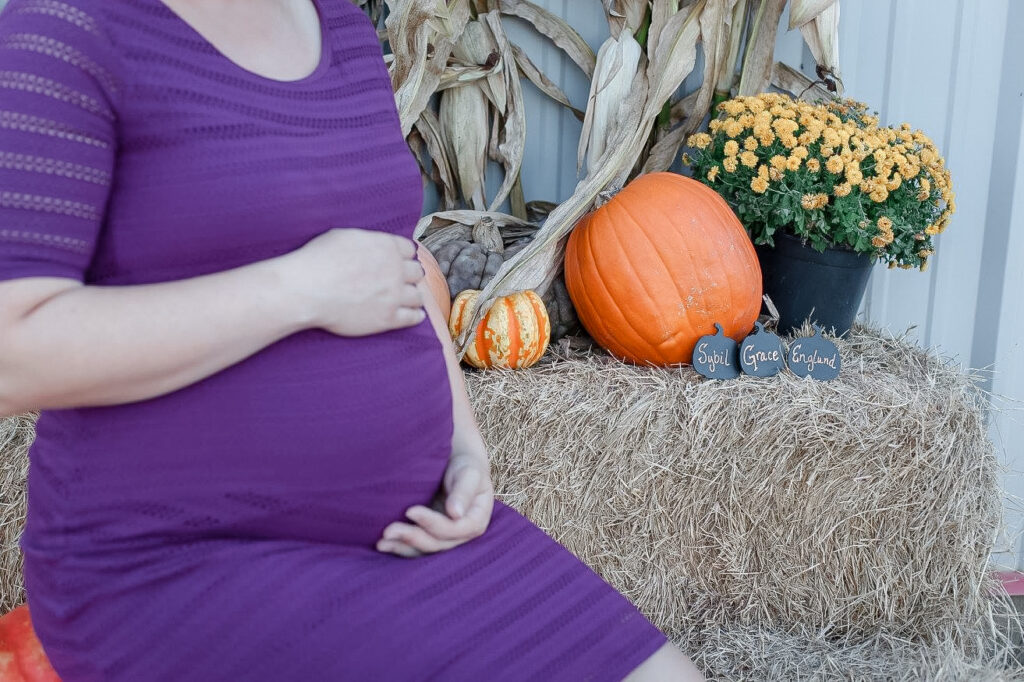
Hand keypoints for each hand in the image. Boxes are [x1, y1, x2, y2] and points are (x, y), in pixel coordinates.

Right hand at [277, 228, 426, 335]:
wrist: (306, 290)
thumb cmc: (318, 260)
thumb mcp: (345, 236)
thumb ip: (369, 241)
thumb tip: (375, 245)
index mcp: (386, 247)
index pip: (409, 250)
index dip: (403, 257)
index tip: (399, 262)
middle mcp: (396, 270)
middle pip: (417, 272)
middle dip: (409, 275)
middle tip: (401, 281)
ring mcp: (394, 295)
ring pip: (418, 296)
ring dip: (413, 296)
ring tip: (407, 299)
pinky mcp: (388, 318)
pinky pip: (413, 317)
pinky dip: (415, 315)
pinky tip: (414, 315)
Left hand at [376, 451, 494, 557]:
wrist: (456, 464)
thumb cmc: (465, 466)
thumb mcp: (470, 473)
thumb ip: (464, 491)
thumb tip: (456, 513)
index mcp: (476, 520)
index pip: (455, 528)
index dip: (432, 523)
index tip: (410, 510)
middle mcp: (462, 534)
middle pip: (438, 543)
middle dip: (413, 537)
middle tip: (389, 530)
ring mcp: (446, 538)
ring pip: (425, 549)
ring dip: (403, 547)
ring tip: (381, 543)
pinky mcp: (431, 536)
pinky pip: (416, 548)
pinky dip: (400, 547)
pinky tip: (383, 545)